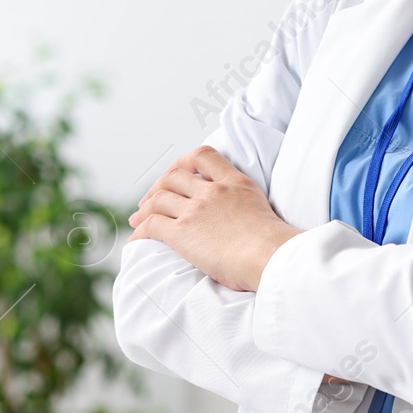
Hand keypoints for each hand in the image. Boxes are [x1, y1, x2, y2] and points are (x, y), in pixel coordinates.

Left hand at [128, 145, 301, 292]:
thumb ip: (245, 203)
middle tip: (151, 200)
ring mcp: (196, 210)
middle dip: (158, 186)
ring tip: (139, 218)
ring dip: (145, 208)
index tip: (178, 173)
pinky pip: (152, 225)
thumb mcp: (262, 209)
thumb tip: (239, 220)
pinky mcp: (182, 233)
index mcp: (235, 182)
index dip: (184, 162)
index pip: (204, 155)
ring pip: (159, 198)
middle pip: (174, 176)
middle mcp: (212, 191)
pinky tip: (137, 238)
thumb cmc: (275, 245)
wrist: (271, 257)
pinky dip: (140, 230)